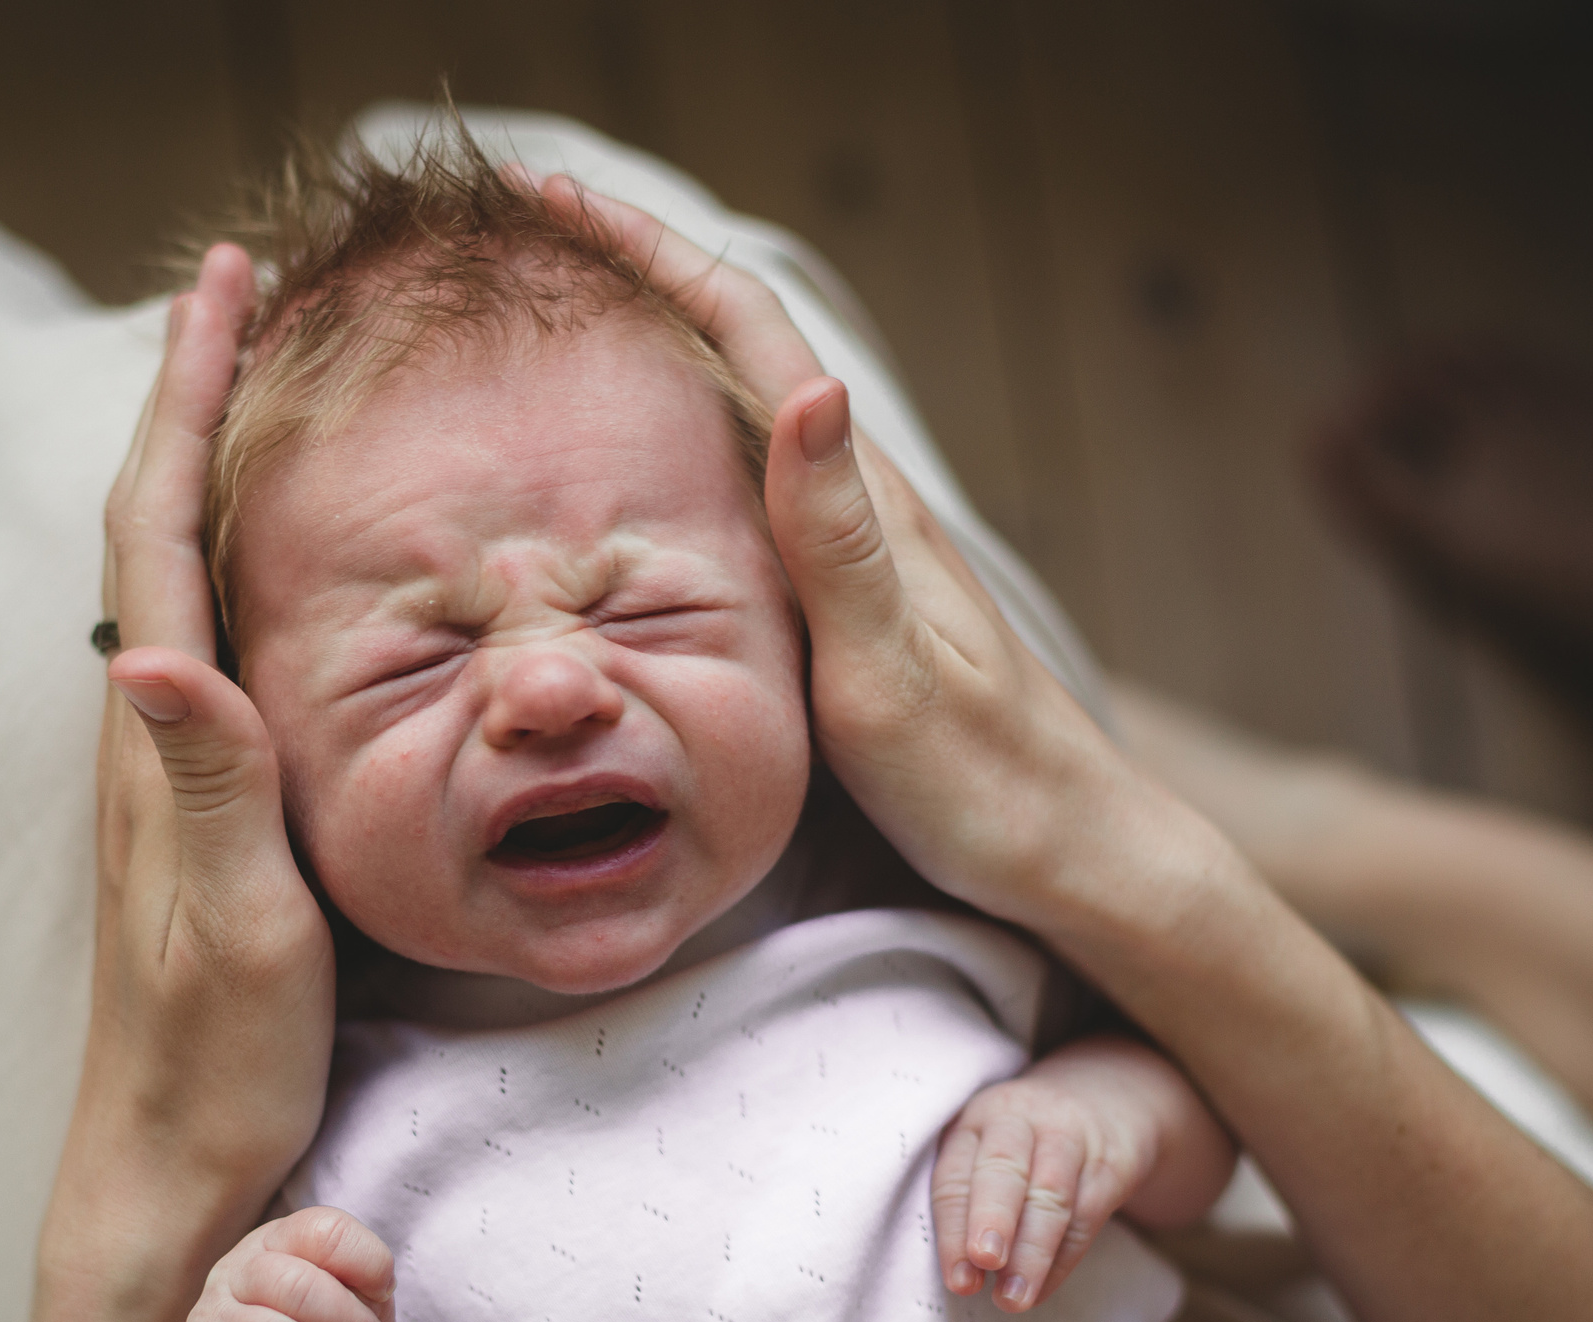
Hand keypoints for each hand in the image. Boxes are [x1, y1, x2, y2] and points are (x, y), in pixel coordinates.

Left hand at [57, 242, 335, 1264]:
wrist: (168, 1164)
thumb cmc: (210, 1059)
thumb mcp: (236, 925)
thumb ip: (208, 785)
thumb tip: (146, 647)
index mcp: (159, 740)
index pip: (158, 530)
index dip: (189, 399)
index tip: (227, 286)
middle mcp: (147, 734)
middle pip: (151, 523)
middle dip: (192, 395)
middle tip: (241, 293)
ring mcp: (165, 769)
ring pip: (173, 573)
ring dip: (202, 462)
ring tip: (252, 384)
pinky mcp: (193, 807)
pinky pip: (206, 637)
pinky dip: (229, 554)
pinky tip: (266, 561)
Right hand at [541, 177, 1142, 933]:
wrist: (1067, 852)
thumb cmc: (984, 786)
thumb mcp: (894, 675)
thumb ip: (844, 543)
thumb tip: (815, 385)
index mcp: (866, 503)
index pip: (751, 333)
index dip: (652, 255)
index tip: (553, 198)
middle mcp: (862, 500)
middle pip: (740, 344)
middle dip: (634, 274)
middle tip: (524, 239)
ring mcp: (858, 542)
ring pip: (739, 407)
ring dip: (653, 344)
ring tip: (553, 319)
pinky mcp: (851, 590)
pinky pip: (745, 480)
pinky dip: (676, 434)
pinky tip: (635, 462)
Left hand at [932, 1034, 1232, 1310]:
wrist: (1113, 1097)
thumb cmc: (1030, 1142)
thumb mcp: (990, 1148)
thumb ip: (971, 1198)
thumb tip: (961, 1276)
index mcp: (976, 1119)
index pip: (955, 1174)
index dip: (952, 1229)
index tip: (957, 1279)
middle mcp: (1018, 1118)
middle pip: (1002, 1169)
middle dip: (991, 1219)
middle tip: (985, 1263)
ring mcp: (1068, 1135)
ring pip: (1049, 1194)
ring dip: (1031, 1252)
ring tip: (1014, 1298)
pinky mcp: (1110, 1160)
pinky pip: (1087, 1212)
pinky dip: (1063, 1256)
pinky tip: (1044, 1287)